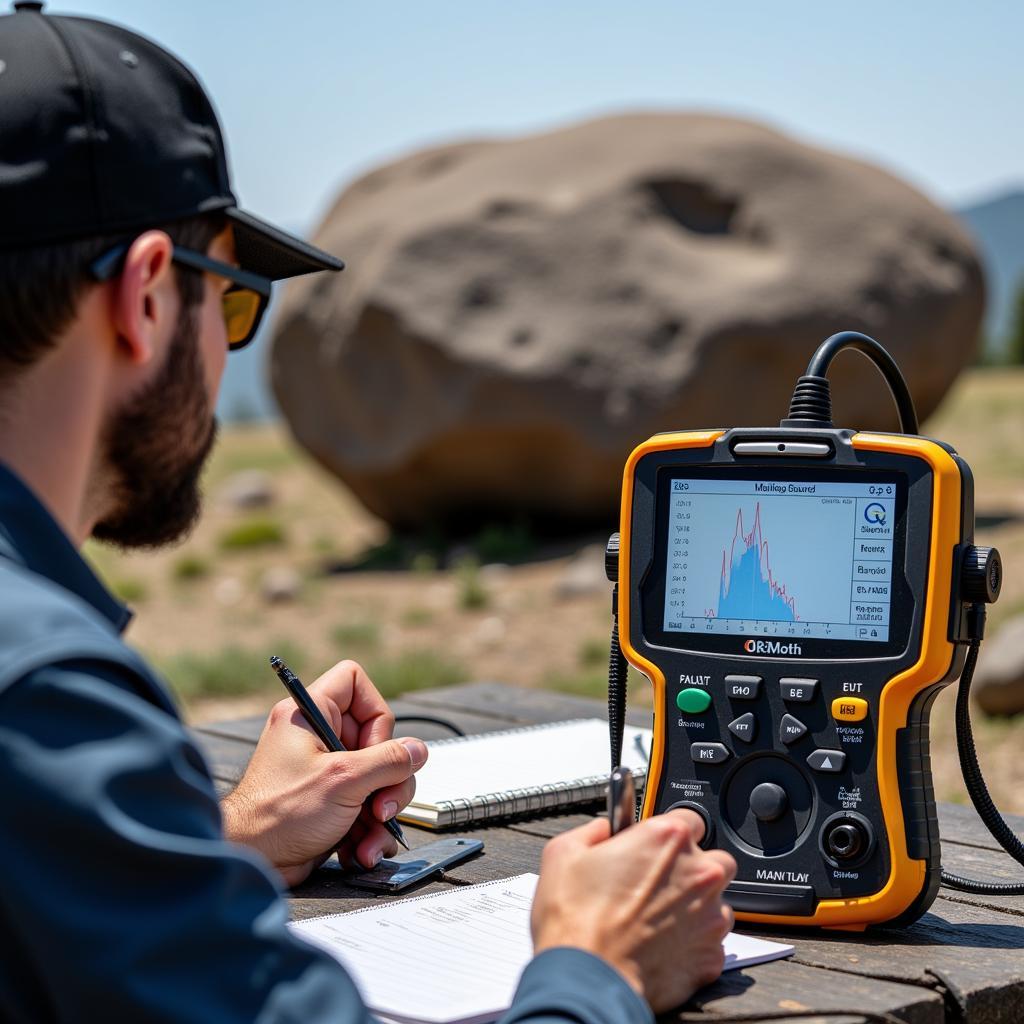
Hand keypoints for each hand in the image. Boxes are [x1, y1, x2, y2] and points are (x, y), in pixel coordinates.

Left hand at [221, 660, 427, 886]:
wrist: (250, 862)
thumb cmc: (280, 813)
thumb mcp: (343, 780)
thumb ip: (388, 761)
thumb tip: (418, 750)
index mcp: (310, 715)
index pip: (353, 681)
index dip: (374, 710)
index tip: (371, 746)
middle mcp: (318, 738)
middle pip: (377, 739)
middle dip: (387, 779)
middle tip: (378, 806)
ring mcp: (325, 772)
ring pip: (377, 777)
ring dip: (382, 812)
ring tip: (369, 839)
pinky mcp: (329, 803)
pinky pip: (365, 805)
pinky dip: (369, 830)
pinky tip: (361, 851)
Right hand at [531, 810, 734, 1012]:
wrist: (586, 979)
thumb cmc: (575, 919)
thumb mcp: (564, 852)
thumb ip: (594, 830)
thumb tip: (604, 830)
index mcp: (666, 839)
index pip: (690, 818)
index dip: (671, 832)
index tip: (657, 845)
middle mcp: (697, 873)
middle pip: (715, 860)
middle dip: (694, 868)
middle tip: (660, 883)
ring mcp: (709, 917)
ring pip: (718, 903)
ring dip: (697, 907)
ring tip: (660, 918)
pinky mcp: (710, 956)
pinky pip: (712, 942)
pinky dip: (694, 943)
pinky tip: (664, 945)